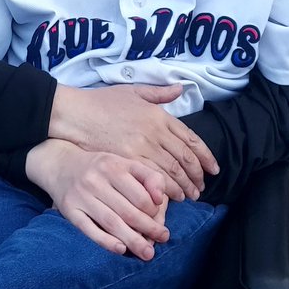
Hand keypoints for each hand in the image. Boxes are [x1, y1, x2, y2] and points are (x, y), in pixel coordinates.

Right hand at [25, 139, 169, 259]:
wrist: (60, 164)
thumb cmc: (100, 167)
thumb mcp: (123, 163)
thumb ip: (147, 176)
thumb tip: (161, 198)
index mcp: (113, 165)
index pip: (141, 195)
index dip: (155, 211)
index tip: (161, 220)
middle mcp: (96, 179)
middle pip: (128, 211)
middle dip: (149, 228)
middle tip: (163, 239)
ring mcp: (82, 196)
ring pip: (111, 222)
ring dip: (132, 240)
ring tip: (148, 253)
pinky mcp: (70, 210)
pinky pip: (89, 229)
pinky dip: (106, 241)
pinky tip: (121, 250)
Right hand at [48, 84, 218, 200]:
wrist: (75, 114)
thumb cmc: (102, 102)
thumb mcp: (133, 91)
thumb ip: (159, 93)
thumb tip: (180, 89)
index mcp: (158, 116)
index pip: (190, 139)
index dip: (205, 156)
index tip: (213, 169)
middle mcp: (153, 132)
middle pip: (182, 159)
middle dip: (195, 176)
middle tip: (201, 188)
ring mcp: (139, 148)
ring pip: (170, 173)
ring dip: (182, 187)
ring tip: (187, 196)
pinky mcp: (126, 163)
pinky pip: (150, 180)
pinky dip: (163, 192)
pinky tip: (167, 199)